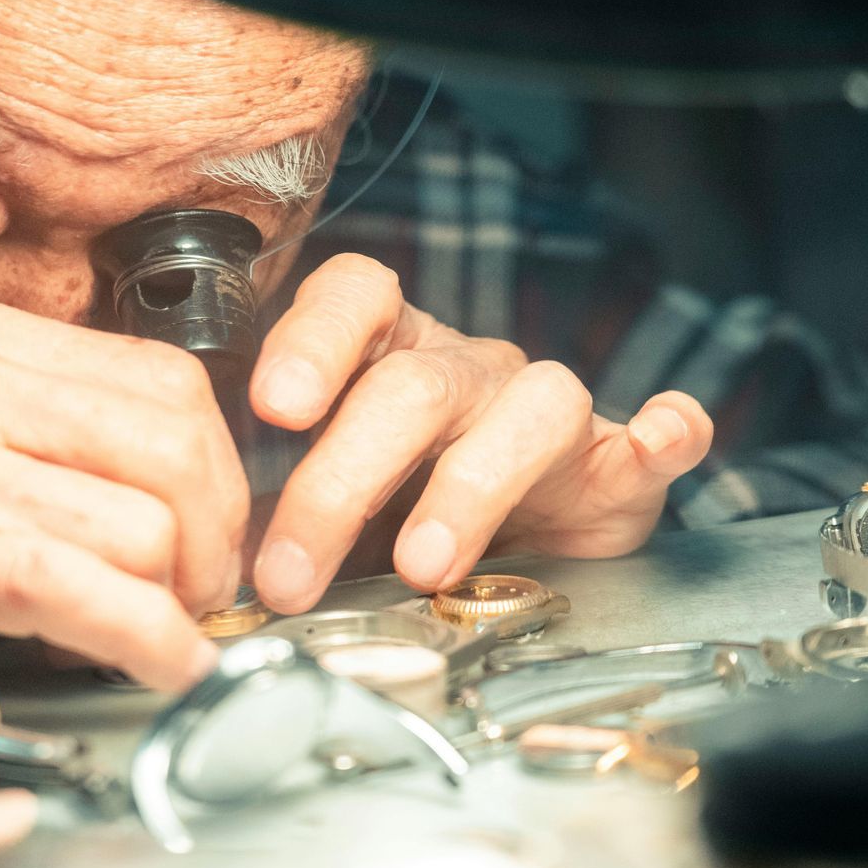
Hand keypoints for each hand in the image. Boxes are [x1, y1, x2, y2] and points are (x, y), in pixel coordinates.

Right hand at [0, 294, 246, 707]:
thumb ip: (16, 427)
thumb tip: (148, 484)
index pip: (162, 379)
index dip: (216, 470)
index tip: (210, 532)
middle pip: (173, 440)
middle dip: (217, 535)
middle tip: (203, 594)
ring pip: (136, 521)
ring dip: (178, 599)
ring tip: (164, 635)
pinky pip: (73, 592)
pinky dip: (143, 638)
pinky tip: (158, 665)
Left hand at [247, 255, 712, 612]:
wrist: (528, 553)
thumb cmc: (408, 517)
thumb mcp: (334, 507)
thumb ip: (279, 511)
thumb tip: (206, 558)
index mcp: (391, 356)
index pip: (354, 296)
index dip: (312, 340)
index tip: (271, 410)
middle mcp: (468, 371)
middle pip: (412, 385)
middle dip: (342, 480)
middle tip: (291, 571)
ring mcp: (547, 413)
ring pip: (527, 408)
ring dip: (468, 490)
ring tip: (422, 565)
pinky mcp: (618, 468)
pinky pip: (649, 437)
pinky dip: (662, 435)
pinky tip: (659, 438)